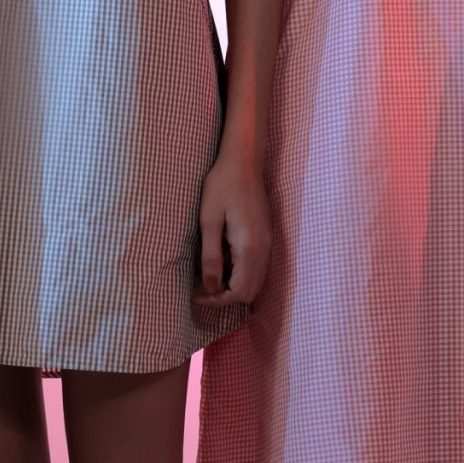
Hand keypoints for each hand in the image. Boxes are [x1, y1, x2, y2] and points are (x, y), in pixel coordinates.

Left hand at [194, 148, 271, 307]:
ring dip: (233, 286)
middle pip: (250, 293)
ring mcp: (268, 243)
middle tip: (201, 289)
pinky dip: (240, 274)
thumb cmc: (222, 185)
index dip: (216, 300)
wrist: (244, 161)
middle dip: (225, 298)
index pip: (239, 292)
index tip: (195, 295)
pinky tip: (222, 260)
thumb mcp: (208, 221)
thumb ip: (210, 257)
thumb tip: (209, 288)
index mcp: (249, 247)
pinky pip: (257, 268)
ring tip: (208, 275)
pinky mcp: (266, 237)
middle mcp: (264, 249)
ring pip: (255, 282)